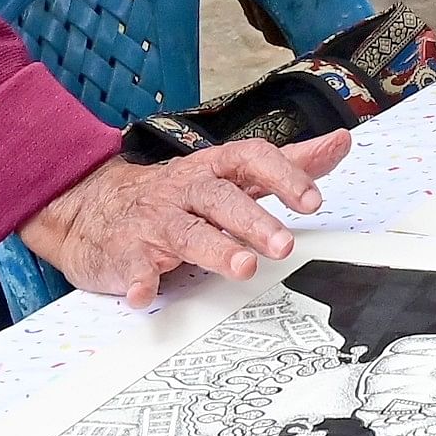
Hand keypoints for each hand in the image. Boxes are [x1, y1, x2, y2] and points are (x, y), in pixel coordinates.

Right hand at [17, 131, 350, 307]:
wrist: (96, 210)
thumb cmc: (180, 195)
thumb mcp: (232, 174)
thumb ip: (288, 164)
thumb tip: (339, 143)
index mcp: (213, 169)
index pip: (251, 158)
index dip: (283, 176)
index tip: (313, 201)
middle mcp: (185, 191)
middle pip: (221, 199)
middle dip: (254, 221)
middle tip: (284, 246)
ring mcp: (154, 222)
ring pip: (185, 233)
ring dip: (214, 250)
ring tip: (242, 268)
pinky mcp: (126, 254)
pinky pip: (132, 266)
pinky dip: (139, 279)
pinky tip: (147, 292)